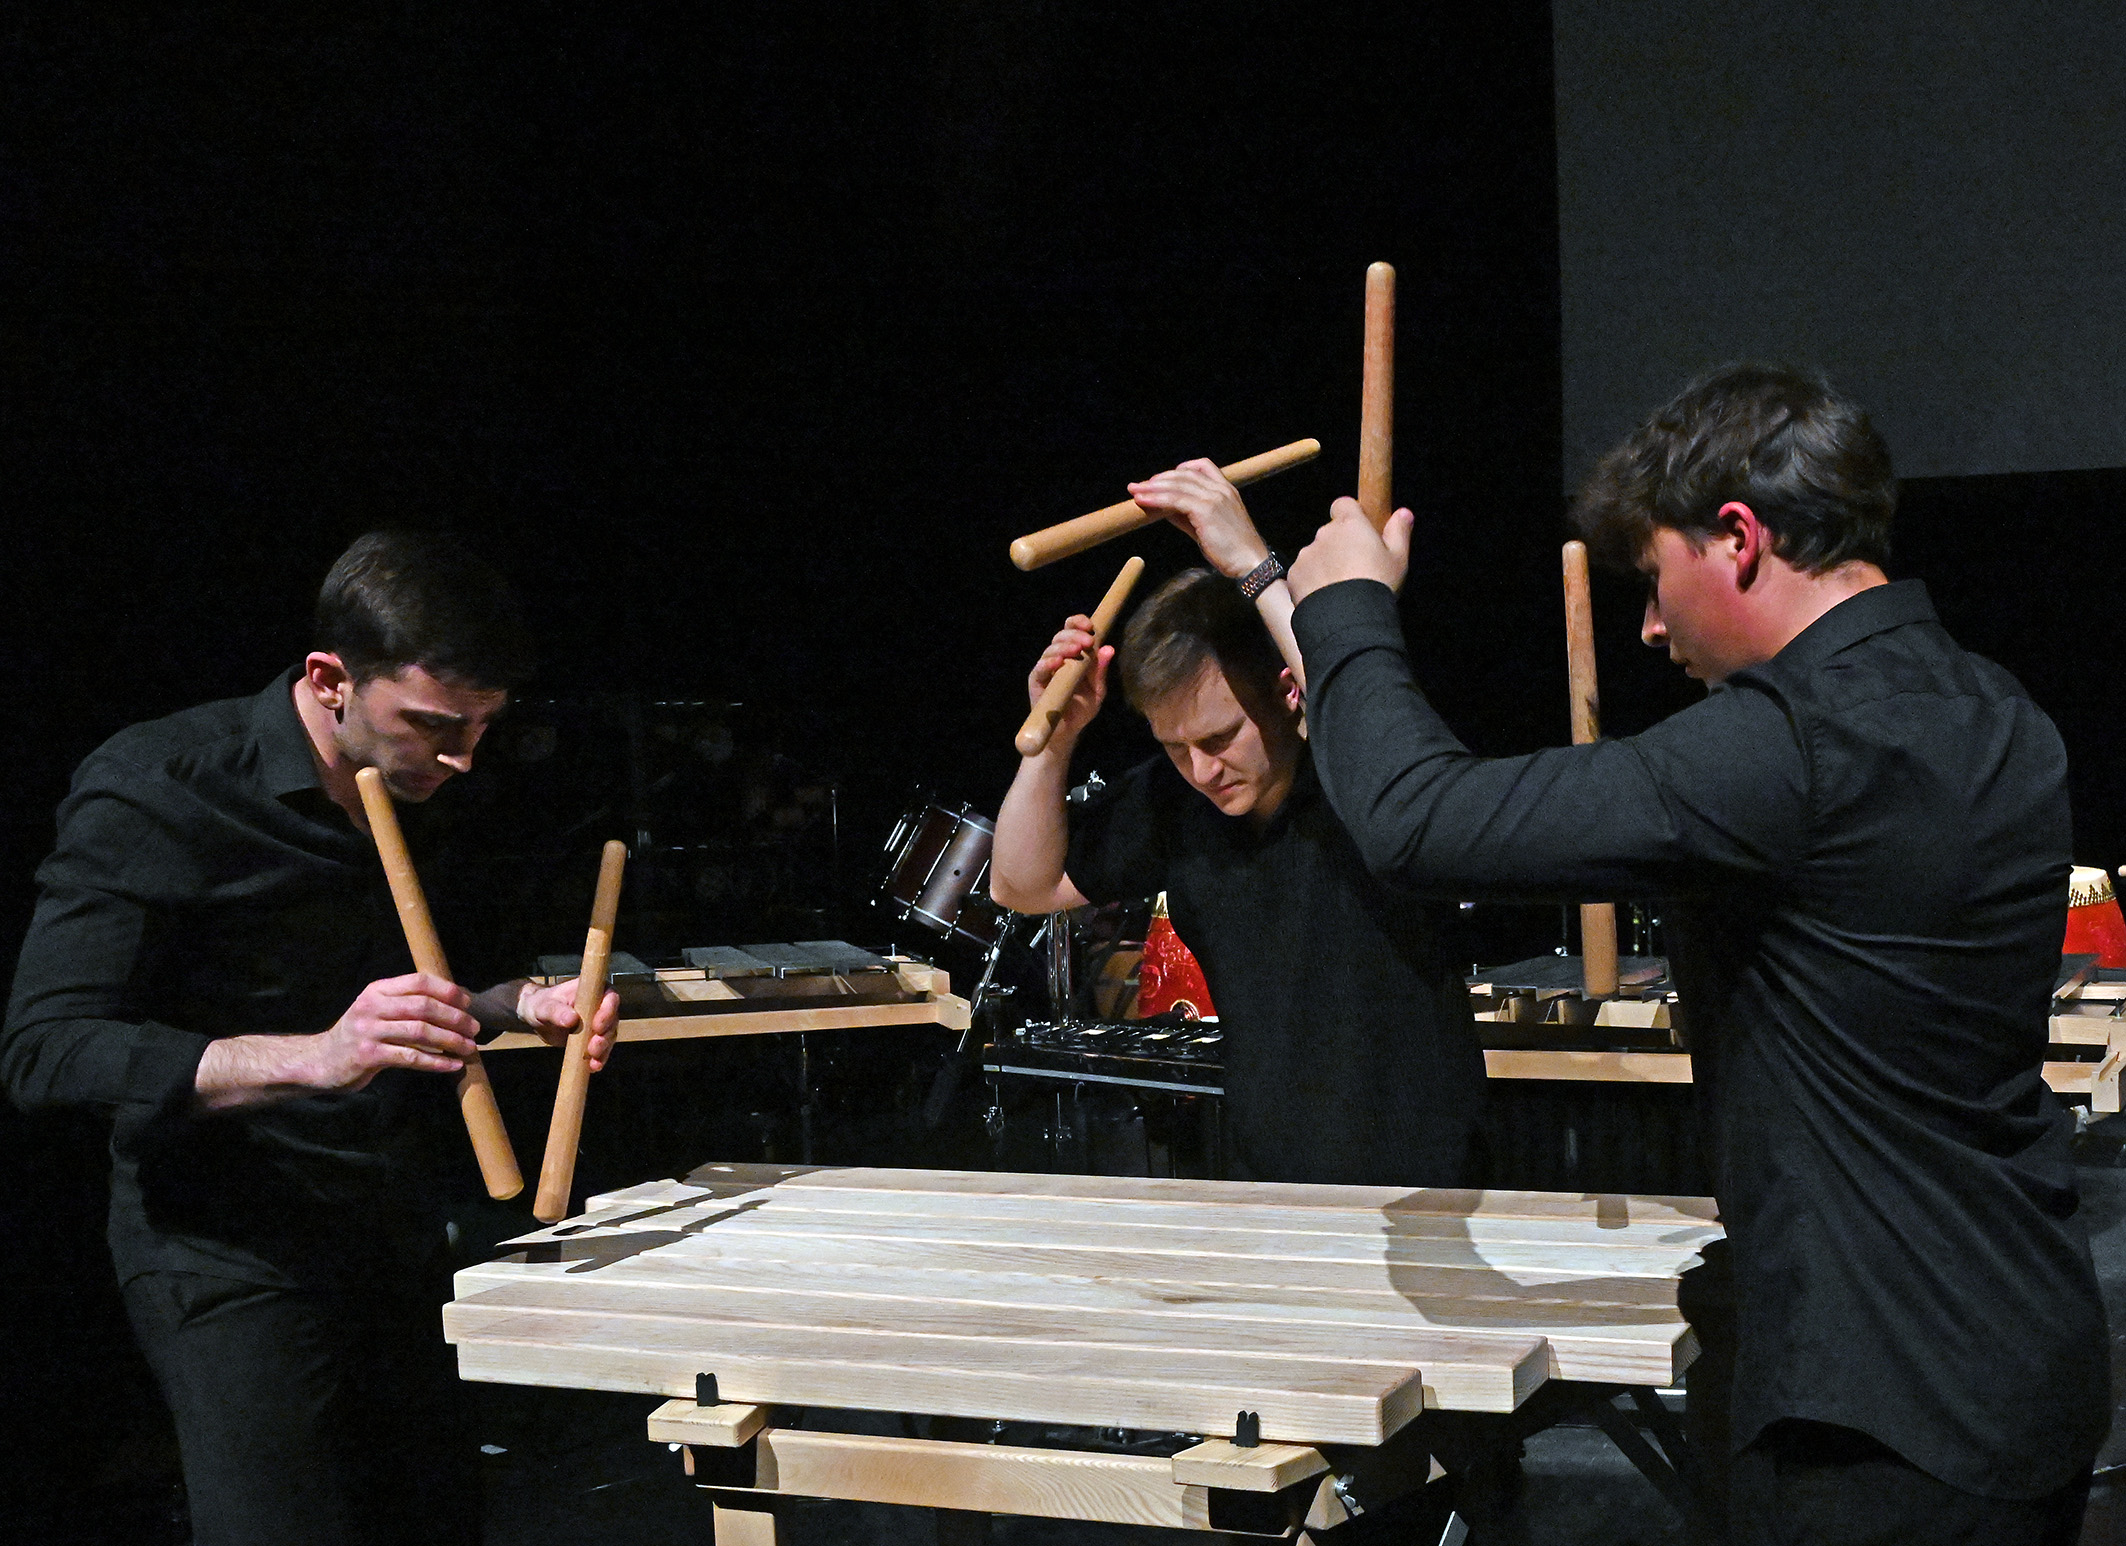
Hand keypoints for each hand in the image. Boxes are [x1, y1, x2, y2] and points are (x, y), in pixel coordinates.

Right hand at [305, 972, 481, 1089]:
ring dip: (451, 1040)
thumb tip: (452, 1005)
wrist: (321, 1061)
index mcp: (378, 990)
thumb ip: (404, 1003)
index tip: (467, 1003)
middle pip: (424, 1006)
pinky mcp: (368, 1056)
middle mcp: (372, 1006)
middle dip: (455, 1017)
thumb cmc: (359, 1035)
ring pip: (420, 1032)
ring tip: (469, 1048)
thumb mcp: (377, 1010)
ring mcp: (369, 1031)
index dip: (448, 990)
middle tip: (475, 1028)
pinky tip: (452, 1065)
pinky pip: (410, 1057)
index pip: (419, 982)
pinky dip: (436, 1062)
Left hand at [516, 978, 621, 1071]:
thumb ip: (556, 1011)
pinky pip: (602, 1049)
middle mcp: (600, 1005)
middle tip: (593, 1047)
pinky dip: (599, 1059)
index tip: (597, 1025)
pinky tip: (593, 1067)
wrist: (537, 1018)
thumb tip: (571, 1019)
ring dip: (603, 1049)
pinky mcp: (594, 1038)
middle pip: (612, 1020)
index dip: (608, 1011)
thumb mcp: (543, 1007)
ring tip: (593, 1061)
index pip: (609, 997)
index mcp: (591, 991)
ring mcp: (599, 1023)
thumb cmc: (540, 1005)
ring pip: (609, 1036)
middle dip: (605, 1035)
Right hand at [1026, 615, 1112, 751]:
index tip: (1091, 626)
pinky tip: (1058, 663)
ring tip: (1076, 650)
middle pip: (1061, 635)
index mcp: (1074, 654)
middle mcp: (1058, 657)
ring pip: (1051, 648)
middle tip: (1087, 642)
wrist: (1067, 732)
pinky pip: (1040, 668)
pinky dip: (1048, 663)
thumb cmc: (1082, 708)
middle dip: (1075, 634)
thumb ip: (1101, 671)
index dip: (1079, 622)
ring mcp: (1046, 668)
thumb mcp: (1097, 690)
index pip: (1073, 629)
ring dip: (1064, 646)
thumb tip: (1109, 648)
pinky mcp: (1036, 680)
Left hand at [1126, 460, 1267, 579]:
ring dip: (1152, 487)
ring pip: (1177, 485)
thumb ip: (1187, 517)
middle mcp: (1221, 489)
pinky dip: (1156, 499)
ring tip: (1135, 490)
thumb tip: (1165, 510)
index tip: (1163, 478)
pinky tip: (1143, 500)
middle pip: (1185, 474)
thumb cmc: (1232, 550)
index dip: (1181, 469)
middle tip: (1139, 485)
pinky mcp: (1206, 510)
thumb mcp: (1208, 528)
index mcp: (1226, 490)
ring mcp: (1214, 497)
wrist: (1250, 562)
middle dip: (1160, 478)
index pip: (1203, 466)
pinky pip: (1175, 499)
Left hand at [1288, 499, 1412, 602]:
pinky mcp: (1294, 575)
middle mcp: (1324, 534)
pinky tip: (1326, 596)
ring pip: (1316, 553)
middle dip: (1339, 545)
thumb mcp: (1398, 559)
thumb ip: (1399, 531)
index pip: (1343, 504)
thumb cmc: (1376, 585)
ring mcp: (1306, 554)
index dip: (1350, 515)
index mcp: (1350, 525)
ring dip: (1325, 563)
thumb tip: (1404, 513)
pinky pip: (1303, 572)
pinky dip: (1312, 581)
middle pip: (1330, 532)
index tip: (1359, 531)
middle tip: (1355, 568)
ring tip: (1341, 586)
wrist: (1348, 619)